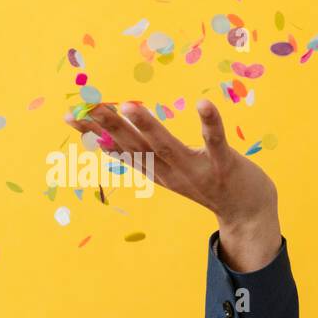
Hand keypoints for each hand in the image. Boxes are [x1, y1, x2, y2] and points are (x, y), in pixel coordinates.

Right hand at [62, 99, 277, 226]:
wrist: (248, 214)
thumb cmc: (208, 184)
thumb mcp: (170, 172)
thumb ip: (145, 157)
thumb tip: (110, 141)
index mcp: (158, 171)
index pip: (121, 150)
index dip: (95, 134)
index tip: (69, 114)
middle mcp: (172, 173)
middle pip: (137, 147)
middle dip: (111, 126)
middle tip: (87, 104)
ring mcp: (198, 171)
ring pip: (169, 147)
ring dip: (149, 127)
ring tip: (129, 104)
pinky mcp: (225, 166)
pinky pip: (217, 142)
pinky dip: (210, 123)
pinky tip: (203, 103)